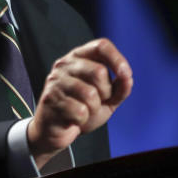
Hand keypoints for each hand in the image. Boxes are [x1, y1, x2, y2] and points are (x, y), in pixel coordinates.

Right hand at [27, 38, 132, 168]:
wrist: (57, 130)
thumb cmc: (83, 109)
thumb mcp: (107, 98)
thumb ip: (120, 87)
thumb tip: (127, 78)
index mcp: (80, 57)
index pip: (101, 46)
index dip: (117, 59)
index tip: (126, 74)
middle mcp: (65, 64)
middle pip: (99, 71)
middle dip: (106, 92)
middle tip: (98, 101)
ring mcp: (56, 80)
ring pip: (90, 94)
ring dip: (94, 108)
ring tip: (84, 110)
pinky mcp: (50, 99)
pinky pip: (80, 112)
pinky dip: (82, 120)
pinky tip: (73, 118)